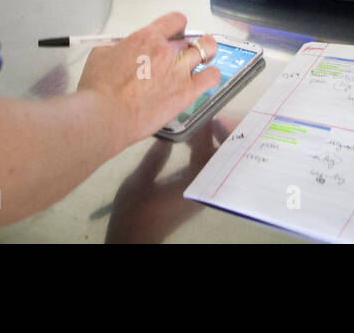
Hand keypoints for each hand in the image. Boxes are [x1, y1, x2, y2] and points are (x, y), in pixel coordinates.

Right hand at [77, 12, 218, 150]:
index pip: (175, 20)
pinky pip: (211, 77)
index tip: (172, 34)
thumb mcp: (101, 53)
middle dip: (184, 45)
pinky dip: (211, 74)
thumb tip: (124, 49)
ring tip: (200, 60)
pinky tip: (205, 77)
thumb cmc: (98, 87)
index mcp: (147, 37)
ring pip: (207, 50)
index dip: (175, 26)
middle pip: (189, 38)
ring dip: (205, 52)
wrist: (105, 116)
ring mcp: (180, 72)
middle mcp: (168, 51)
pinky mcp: (187, 93)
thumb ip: (119, 47)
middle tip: (177, 56)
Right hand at [105, 117, 229, 242]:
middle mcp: (199, 192)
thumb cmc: (133, 213)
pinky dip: (204, 155)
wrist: (134, 239)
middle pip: (219, 160)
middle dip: (220, 138)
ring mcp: (198, 196)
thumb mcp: (138, 182)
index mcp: (189, 187)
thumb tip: (167, 138)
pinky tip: (191, 144)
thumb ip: (154, 159)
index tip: (202, 114)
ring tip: (202, 127)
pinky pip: (206, 171)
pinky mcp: (194, 198)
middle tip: (210, 119)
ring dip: (212, 146)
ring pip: (214, 166)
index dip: (205, 132)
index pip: (205, 154)